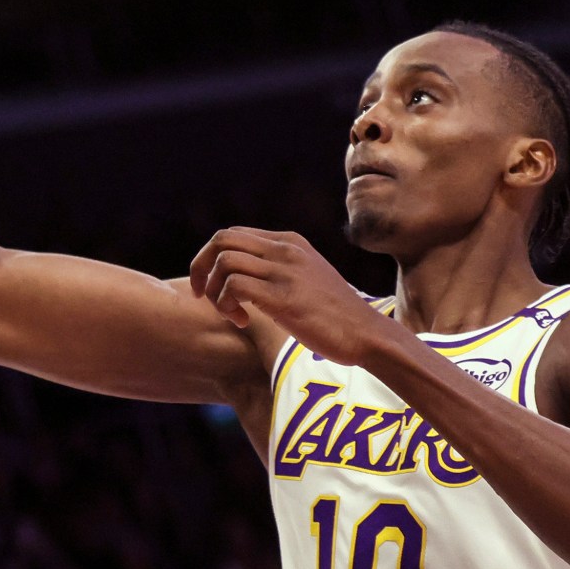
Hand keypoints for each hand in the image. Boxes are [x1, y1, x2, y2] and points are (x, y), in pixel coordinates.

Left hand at [189, 228, 392, 362]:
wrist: (368, 334)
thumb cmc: (334, 313)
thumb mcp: (305, 276)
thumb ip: (277, 268)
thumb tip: (236, 274)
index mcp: (290, 242)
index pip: (232, 234)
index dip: (210, 259)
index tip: (210, 287)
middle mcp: (286, 250)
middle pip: (221, 240)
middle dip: (201, 268)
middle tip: (204, 297)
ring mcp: (286, 272)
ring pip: (224, 263)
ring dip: (216, 292)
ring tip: (232, 314)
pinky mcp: (285, 297)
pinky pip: (235, 287)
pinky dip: (228, 306)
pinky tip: (244, 322)